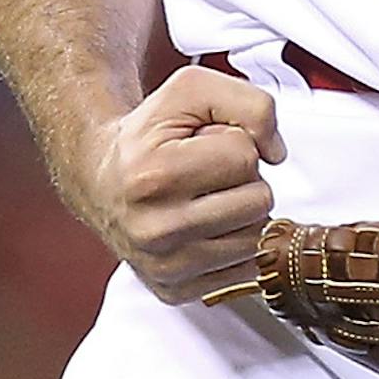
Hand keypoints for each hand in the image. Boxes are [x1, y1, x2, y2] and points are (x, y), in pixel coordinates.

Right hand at [78, 66, 285, 303]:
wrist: (101, 179)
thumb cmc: (148, 134)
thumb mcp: (192, 88)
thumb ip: (250, 103)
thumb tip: (277, 152)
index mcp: (155, 175)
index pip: (245, 157)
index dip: (234, 140)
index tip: (203, 143)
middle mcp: (157, 230)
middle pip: (258, 202)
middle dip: (241, 178)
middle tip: (206, 171)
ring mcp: (165, 267)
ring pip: (256, 239)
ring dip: (240, 212)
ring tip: (205, 196)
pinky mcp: (174, 290)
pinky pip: (243, 270)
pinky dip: (232, 243)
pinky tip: (205, 225)